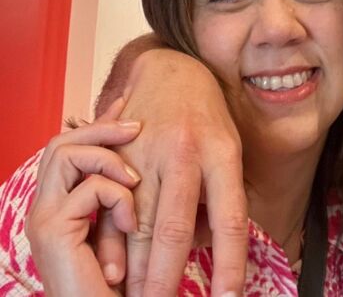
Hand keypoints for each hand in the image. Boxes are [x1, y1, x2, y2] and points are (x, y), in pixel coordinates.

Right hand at [26, 99, 141, 295]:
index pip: (68, 148)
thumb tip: (149, 161)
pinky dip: (117, 199)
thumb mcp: (126, 227)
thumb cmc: (125, 282)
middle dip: (101, 127)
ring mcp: (43, 218)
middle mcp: (43, 207)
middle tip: (136, 126)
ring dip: (108, 159)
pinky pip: (89, 189)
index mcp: (58, 205)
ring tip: (134, 182)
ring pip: (67, 153)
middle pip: (60, 142)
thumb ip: (125, 196)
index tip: (127, 105)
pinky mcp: (52, 231)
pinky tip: (128, 223)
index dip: (98, 123)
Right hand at [97, 48, 246, 296]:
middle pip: (173, 228)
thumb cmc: (208, 119)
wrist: (173, 69)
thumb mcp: (229, 150)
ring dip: (134, 270)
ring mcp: (149, 152)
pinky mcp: (120, 152)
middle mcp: (185, 152)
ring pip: (137, 222)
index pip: (230, 219)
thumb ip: (218, 199)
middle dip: (165, 279)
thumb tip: (204, 251)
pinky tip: (109, 269)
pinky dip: (110, 242)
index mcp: (222, 154)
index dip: (230, 264)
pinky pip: (111, 204)